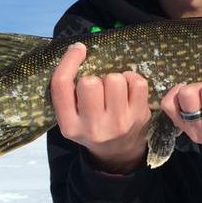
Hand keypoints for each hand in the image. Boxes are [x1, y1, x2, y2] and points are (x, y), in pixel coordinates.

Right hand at [50, 43, 150, 171]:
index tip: (78, 49)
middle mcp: (93, 127)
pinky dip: (132, 79)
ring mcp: (118, 124)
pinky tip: (128, 88)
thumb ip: (69, 93)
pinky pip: (137, 82)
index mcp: (69, 126)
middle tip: (99, 89)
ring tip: (114, 90)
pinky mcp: (139, 117)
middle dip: (95, 78)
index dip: (69, 61)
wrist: (118, 153)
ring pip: (114, 79)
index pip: (62, 85)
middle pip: (90, 82)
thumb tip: (78, 49)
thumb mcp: (72, 117)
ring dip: (114, 78)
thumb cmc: (91, 126)